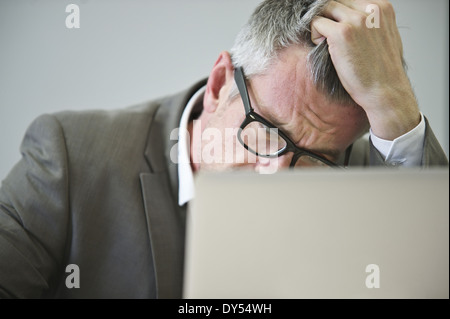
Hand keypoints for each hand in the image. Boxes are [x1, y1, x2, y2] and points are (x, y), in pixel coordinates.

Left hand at [311, 0, 420, 139]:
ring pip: (324, 9)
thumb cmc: (382, 70)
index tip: (338, 32)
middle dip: (329, 19)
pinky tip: (326, 49)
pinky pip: (316, 23)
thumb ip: (371, 21)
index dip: (339, 15)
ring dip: (321, 26)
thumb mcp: (384, 36)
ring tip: (328, 44)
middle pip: (335, 2)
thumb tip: (351, 16)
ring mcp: (356, 20)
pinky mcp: (342, 33)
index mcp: (382, 7)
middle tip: (330, 39)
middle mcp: (370, 9)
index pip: (348, 0)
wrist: (385, 90)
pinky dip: (315, 35)